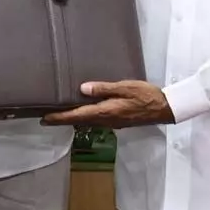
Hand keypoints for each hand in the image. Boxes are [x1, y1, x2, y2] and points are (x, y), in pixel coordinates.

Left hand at [41, 81, 174, 128]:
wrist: (165, 108)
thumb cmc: (145, 95)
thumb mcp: (124, 88)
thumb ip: (103, 89)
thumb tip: (81, 89)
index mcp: (105, 112)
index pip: (77, 116)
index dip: (59, 118)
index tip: (44, 119)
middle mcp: (106, 120)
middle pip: (79, 120)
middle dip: (62, 119)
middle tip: (46, 118)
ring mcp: (112, 122)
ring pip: (87, 121)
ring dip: (73, 118)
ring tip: (60, 113)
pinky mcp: (118, 120)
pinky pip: (96, 120)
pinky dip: (84, 117)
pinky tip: (82, 111)